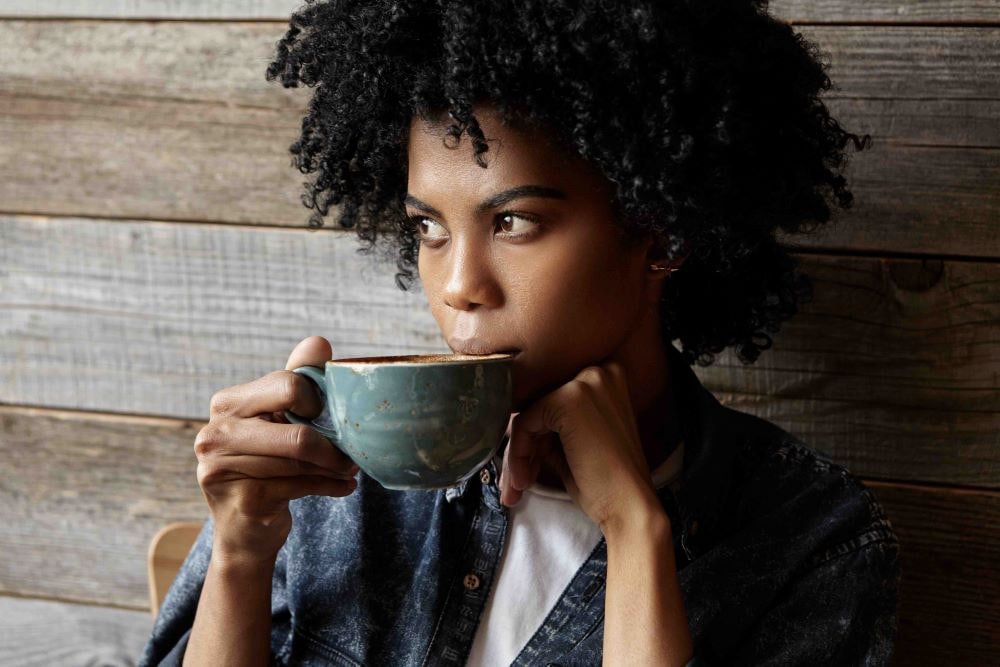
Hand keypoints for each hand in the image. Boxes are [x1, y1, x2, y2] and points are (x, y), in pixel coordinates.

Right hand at [194, 336, 359, 565]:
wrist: (245, 529)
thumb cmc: (266, 464)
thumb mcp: (278, 419)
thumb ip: (297, 379)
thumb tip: (319, 342)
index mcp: (227, 403)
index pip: (287, 385)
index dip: (318, 400)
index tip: (329, 415)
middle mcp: (216, 433)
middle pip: (297, 431)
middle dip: (334, 444)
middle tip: (353, 452)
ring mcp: (223, 469)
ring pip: (302, 462)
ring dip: (336, 467)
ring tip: (350, 469)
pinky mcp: (241, 500)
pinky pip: (301, 486)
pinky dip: (331, 486)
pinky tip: (343, 487)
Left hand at [499, 360, 666, 534]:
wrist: (629, 506)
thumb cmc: (605, 482)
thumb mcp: (575, 444)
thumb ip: (551, 428)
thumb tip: (515, 428)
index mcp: (605, 378)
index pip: (552, 400)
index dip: (536, 435)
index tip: (527, 466)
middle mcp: (597, 371)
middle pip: (539, 405)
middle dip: (523, 446)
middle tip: (517, 482)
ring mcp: (584, 383)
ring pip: (528, 415)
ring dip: (517, 455)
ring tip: (519, 487)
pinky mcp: (569, 400)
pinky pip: (525, 422)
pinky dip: (518, 454)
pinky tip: (526, 479)